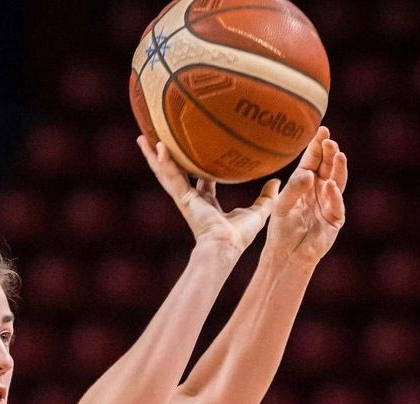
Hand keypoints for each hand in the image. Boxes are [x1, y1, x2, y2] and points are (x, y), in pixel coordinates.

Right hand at [137, 135, 278, 254]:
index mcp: (206, 201)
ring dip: (153, 156)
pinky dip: (164, 162)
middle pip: (175, 172)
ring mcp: (184, 197)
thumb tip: (277, 181)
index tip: (192, 150)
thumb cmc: (239, 236)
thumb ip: (266, 197)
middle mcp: (192, 197)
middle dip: (164, 158)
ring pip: (165, 172)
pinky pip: (172, 177)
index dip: (195, 164)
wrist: (225, 246)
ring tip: (142, 139)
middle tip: (155, 140)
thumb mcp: (258, 212)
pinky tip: (158, 147)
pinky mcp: (183, 198)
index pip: (199, 178)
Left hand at [266, 126, 346, 268]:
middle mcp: (319, 190)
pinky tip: (329, 185)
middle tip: (330, 140)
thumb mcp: (282, 206)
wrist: (286, 255)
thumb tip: (307, 174)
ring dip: (338, 169)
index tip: (322, 130)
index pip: (313, 160)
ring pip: (337, 182)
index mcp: (305, 183)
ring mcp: (329, 204)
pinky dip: (333, 196)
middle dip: (330, 153)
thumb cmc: (281, 229)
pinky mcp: (335, 220)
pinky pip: (336, 205)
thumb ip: (293, 189)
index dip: (318, 146)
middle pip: (328, 168)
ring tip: (338, 155)